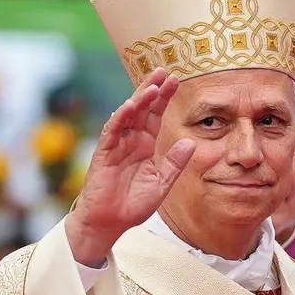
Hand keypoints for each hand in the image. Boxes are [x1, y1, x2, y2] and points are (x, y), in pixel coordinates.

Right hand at [66, 68, 194, 266]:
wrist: (110, 223)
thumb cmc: (132, 204)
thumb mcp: (162, 183)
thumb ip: (175, 163)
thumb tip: (190, 142)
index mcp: (147, 145)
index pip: (156, 115)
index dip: (165, 98)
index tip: (176, 80)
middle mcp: (132, 140)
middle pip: (142, 109)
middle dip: (152, 90)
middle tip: (163, 71)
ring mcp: (117, 145)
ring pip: (128, 116)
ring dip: (138, 100)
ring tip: (152, 85)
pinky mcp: (104, 154)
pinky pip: (112, 132)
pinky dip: (120, 118)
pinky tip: (129, 106)